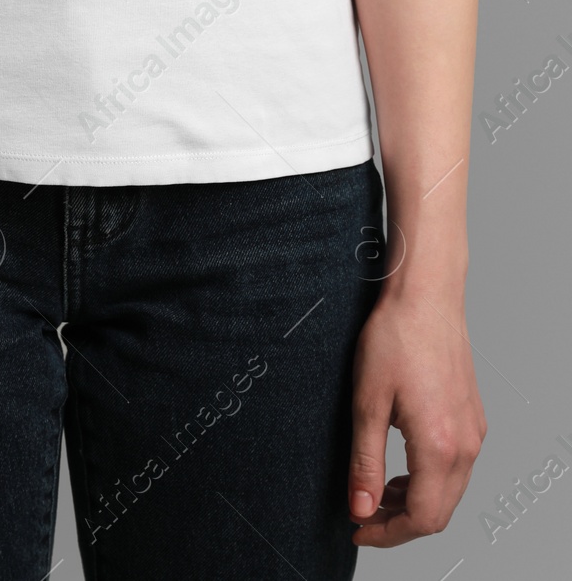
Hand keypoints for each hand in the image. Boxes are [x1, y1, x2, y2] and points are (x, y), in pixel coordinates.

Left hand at [348, 293, 485, 545]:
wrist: (425, 298)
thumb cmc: (393, 341)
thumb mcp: (367, 404)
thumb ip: (365, 463)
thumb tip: (361, 509)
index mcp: (440, 447)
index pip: (422, 518)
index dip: (388, 534)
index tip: (357, 530)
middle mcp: (467, 445)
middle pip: (440, 511)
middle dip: (399, 523)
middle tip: (361, 517)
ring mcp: (474, 432)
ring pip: (449, 491)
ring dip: (413, 502)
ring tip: (373, 493)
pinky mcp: (472, 418)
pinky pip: (455, 468)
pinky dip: (427, 480)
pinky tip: (397, 468)